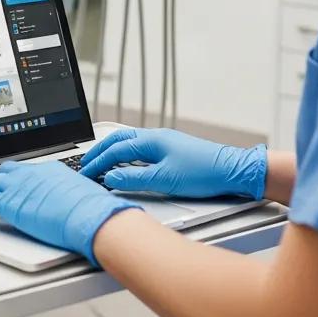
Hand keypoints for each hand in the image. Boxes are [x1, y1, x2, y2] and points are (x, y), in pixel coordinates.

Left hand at [0, 159, 139, 265]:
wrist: (89, 215)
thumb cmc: (92, 208)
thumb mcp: (82, 193)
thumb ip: (71, 194)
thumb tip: (75, 202)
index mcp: (50, 169)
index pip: (27, 169)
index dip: (18, 178)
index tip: (16, 184)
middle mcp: (32, 174)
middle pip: (6, 170)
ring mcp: (19, 187)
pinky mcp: (10, 204)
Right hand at [79, 128, 266, 200]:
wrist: (233, 170)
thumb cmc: (203, 172)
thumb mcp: (165, 180)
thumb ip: (134, 179)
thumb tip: (110, 179)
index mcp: (152, 140)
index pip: (116, 150)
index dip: (97, 162)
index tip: (84, 173)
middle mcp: (156, 137)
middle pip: (119, 140)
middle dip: (100, 151)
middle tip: (85, 163)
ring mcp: (164, 142)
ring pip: (130, 143)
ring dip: (113, 152)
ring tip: (100, 162)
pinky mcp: (172, 150)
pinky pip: (141, 149)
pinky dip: (126, 155)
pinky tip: (126, 165)